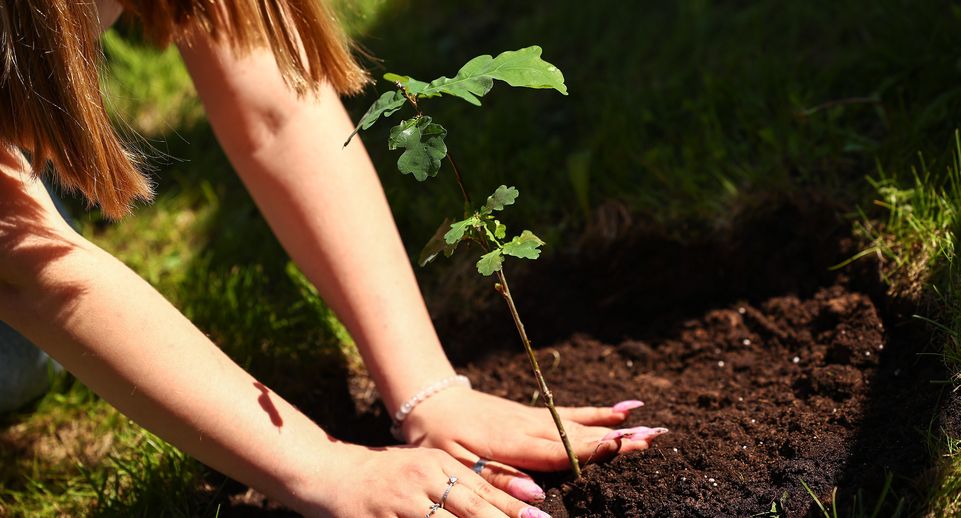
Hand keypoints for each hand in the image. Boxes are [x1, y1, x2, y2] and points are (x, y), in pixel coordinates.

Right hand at [307, 442, 549, 517]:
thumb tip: (527, 494)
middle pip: (472, 509)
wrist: (330, 473)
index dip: (514, 509)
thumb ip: (472, 481)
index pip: (485, 489)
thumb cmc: (389, 475)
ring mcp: (400, 501)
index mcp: (439, 463)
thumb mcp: (430, 468)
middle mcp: (423, 478)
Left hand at [398, 388, 667, 502]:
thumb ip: (495, 479)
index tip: (620, 445)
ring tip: (651, 427)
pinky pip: (571, 414)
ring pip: (581, 424)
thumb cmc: (440, 438)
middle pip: (580, 436)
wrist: (431, 402)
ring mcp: (535, 418)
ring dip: (617, 427)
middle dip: (617, 439)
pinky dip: (598, 413)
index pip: (558, 449)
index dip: (589, 449)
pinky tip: (624, 410)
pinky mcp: (535, 415)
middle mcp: (530, 427)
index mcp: (513, 442)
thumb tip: (534, 494)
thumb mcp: (456, 464)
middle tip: (654, 439)